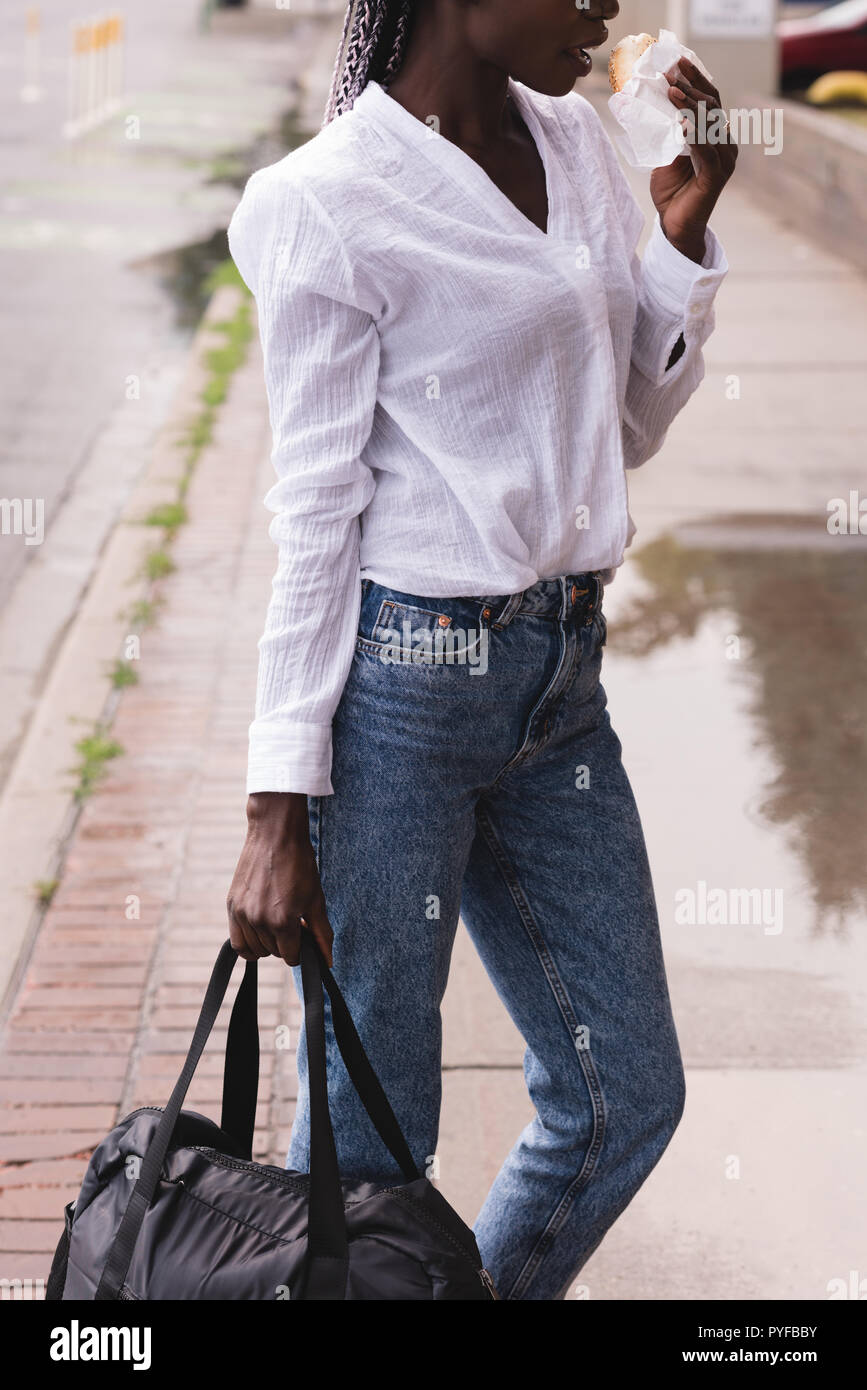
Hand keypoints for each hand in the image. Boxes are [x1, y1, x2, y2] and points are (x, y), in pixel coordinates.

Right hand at [226, 791, 333, 966]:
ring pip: (254, 949)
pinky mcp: (231, 905)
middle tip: (292, 921)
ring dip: (267, 942)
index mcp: (282, 921)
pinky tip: (259, 928)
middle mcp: (258, 921)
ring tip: (276, 920)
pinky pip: (236, 940)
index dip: (301, 948)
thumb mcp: (316, 900)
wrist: (275, 835)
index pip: (291, 957)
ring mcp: (241, 914)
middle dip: (285, 943)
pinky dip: (248, 941)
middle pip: (273, 953)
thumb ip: (321, 933)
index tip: (303, 933)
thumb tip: (327, 962)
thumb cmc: (299, 864)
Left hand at [650, 56, 737, 263]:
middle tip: (671, 72)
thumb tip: (660, 103)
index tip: (677, 62)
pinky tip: (681, 123)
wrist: (674, 225)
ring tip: (672, 91)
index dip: (695, 80)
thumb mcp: (667, 152)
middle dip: (691, 86)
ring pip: (709, 125)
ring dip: (690, 106)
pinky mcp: (716, 177)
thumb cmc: (671, 190)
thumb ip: (670, 130)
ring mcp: (724, 160)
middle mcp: (725, 144)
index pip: (708, 100)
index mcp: (715, 135)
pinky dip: (694, 135)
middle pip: (711, 107)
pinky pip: (706, 150)